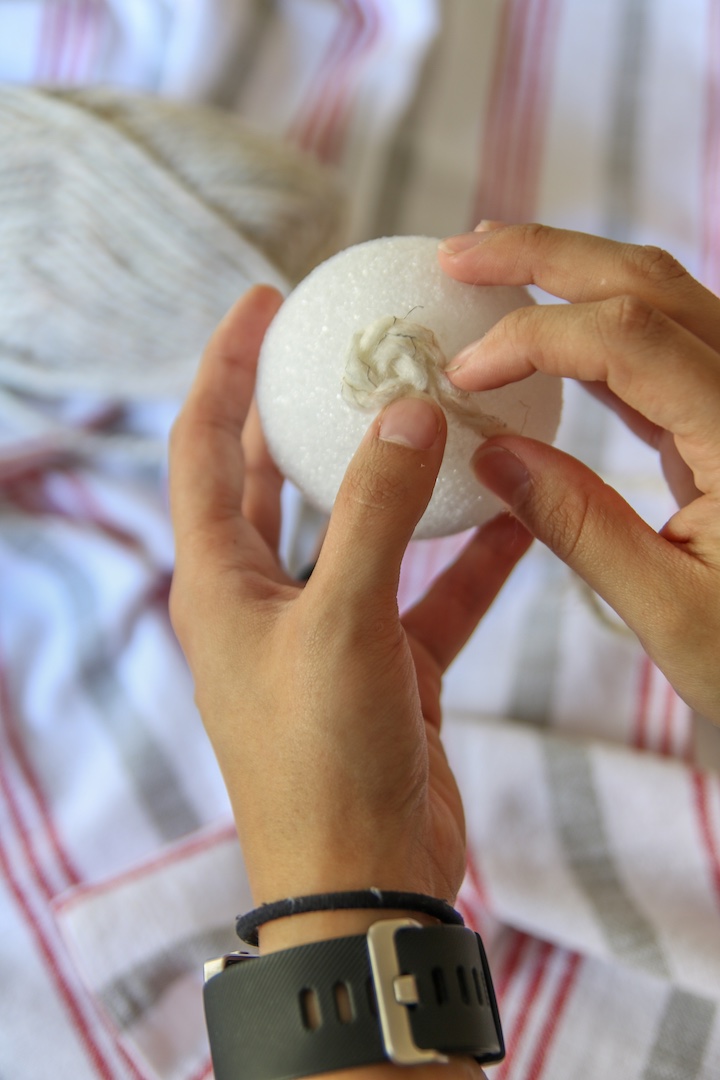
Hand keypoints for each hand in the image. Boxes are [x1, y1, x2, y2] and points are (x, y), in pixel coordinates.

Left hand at [168, 286, 530, 936]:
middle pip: (276, 480)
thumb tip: (405, 416)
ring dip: (397, 480)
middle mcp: (264, 601)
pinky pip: (428, 593)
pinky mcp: (387, 667)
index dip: (223, 370)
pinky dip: (465, 558)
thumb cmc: (321, 759)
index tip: (260, 305)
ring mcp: (328, 633)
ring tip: (437, 412)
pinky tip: (512, 516)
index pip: (205, 449)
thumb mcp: (342, 622)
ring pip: (361, 531)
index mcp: (219, 583)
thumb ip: (374, 515)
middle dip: (305, 412)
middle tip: (348, 344)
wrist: (364, 879)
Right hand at [439, 223, 719, 723]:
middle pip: (648, 282)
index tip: (463, 373)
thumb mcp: (672, 612)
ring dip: (570, 273)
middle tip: (457, 254)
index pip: (628, 339)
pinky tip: (547, 332)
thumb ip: (579, 527)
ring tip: (489, 268)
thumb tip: (490, 453)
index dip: (534, 338)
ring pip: (660, 296)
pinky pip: (663, 342)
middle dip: (544, 256)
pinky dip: (596, 325)